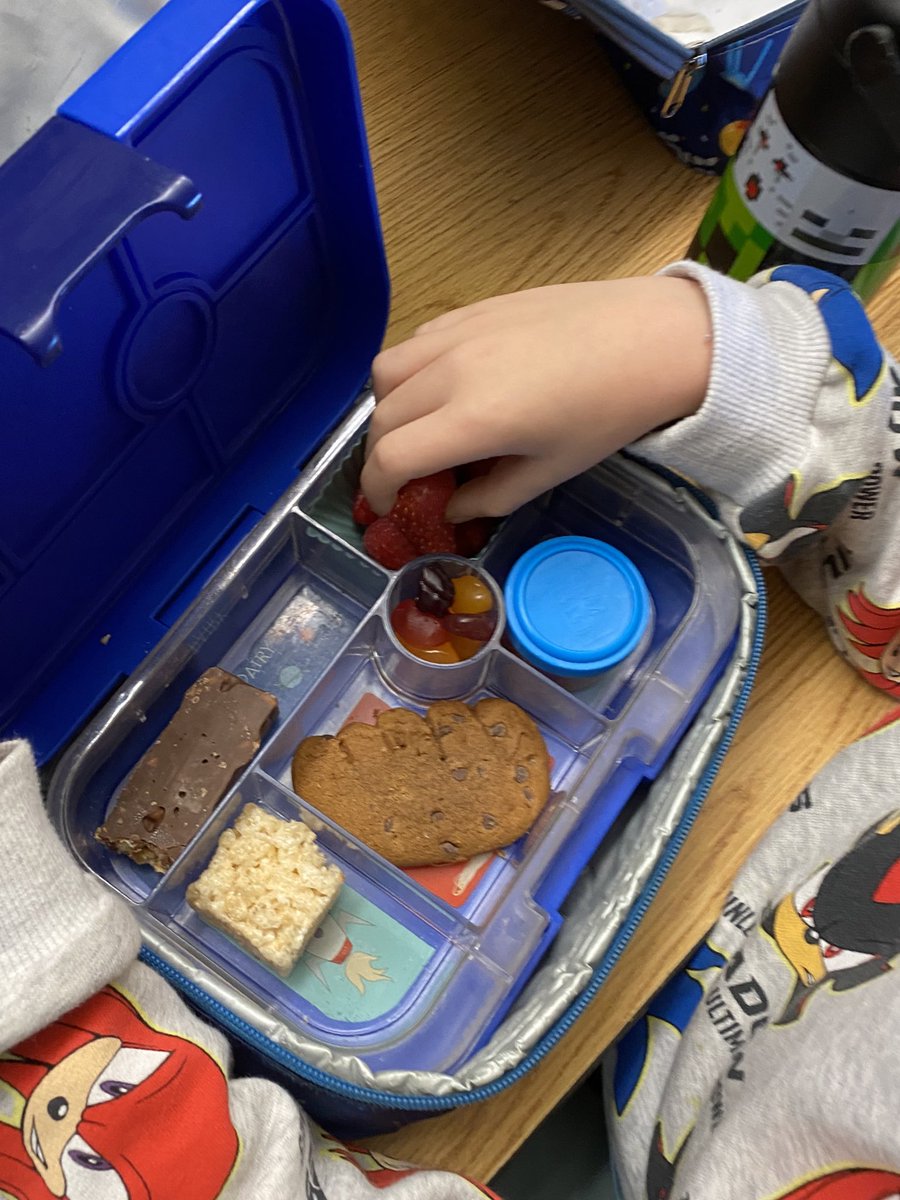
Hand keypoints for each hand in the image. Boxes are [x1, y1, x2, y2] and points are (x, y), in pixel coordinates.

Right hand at [361, 276, 710, 520]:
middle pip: (381, 417)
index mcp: (473, 419)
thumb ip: (490, 497)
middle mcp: (452, 370)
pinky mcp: (472, 308)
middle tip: (408, 477)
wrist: (653, 338)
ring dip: (388, 407)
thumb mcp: (552, 471)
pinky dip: (411, 370)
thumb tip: (452, 506)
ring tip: (420, 427)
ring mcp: (459, 332)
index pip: (390, 458)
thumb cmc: (609, 413)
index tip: (387, 506)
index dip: (377, 490)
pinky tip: (443, 386)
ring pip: (385, 371)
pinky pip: (416, 340)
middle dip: (382, 455)